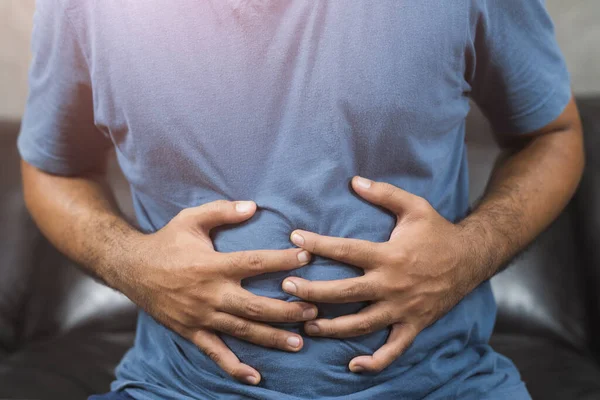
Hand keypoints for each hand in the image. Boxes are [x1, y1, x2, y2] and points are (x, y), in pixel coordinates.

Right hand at [123, 200, 316, 384]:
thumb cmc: (167, 241)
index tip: (306, 257)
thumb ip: (222, 211)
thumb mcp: (191, 219)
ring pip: (242, 331)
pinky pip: (215, 353)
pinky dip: (234, 367)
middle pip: (255, 306)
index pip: (254, 263)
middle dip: (287, 310)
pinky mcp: (191, 331)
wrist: (131, 268)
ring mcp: (201, 316)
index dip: (282, 261)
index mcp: (213, 266)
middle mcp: (210, 294)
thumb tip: (254, 206)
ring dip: (272, 338)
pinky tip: (255, 377)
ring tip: (299, 341)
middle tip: (313, 311)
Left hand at [281, 177, 478, 373]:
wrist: (472, 258)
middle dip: (312, 292)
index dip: (317, 244)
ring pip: (361, 324)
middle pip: (345, 293)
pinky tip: (354, 366)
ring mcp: (403, 308)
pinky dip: (375, 361)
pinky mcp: (414, 324)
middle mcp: (392, 285)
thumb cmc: (438, 231)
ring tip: (306, 326)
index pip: (346, 251)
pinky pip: (394, 349)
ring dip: (331, 328)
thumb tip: (354, 180)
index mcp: (389, 255)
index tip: (294, 239)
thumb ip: (384, 193)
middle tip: (287, 288)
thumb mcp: (414, 206)